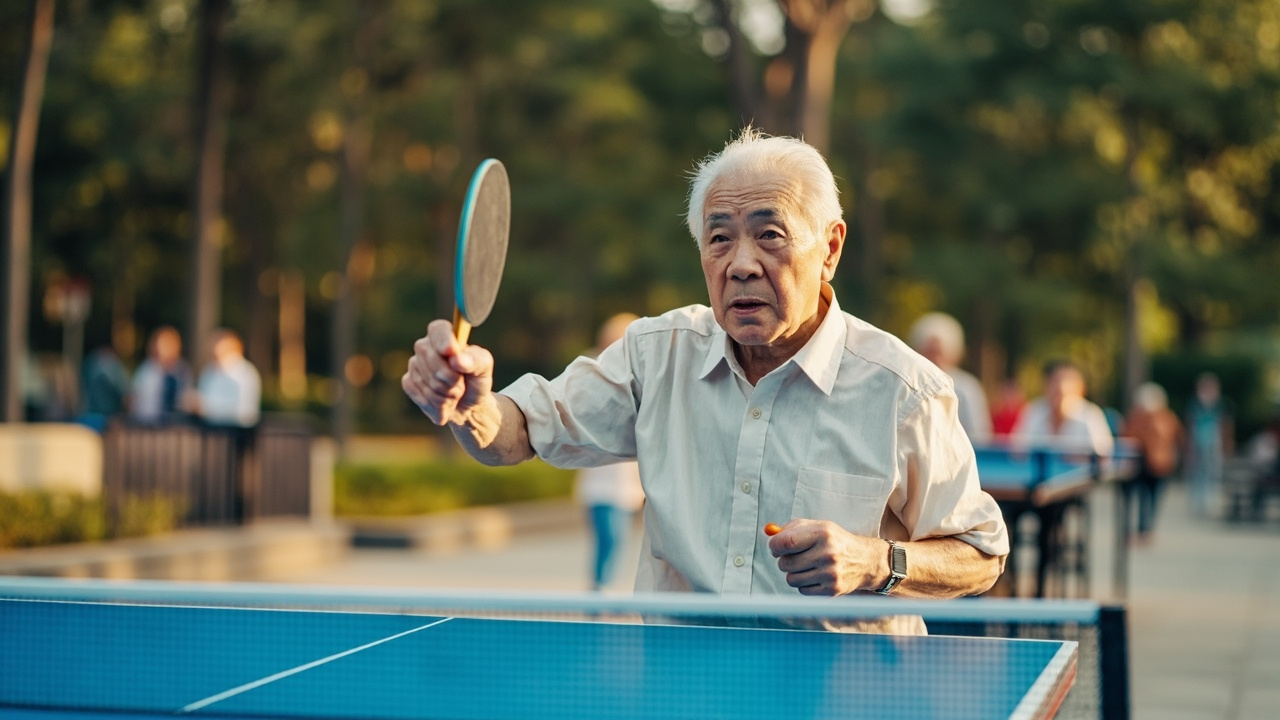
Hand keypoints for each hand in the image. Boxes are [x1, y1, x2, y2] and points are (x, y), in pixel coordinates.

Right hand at [401, 319, 495, 425]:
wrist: (468, 405)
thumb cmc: (477, 380)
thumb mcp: (483, 367)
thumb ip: (475, 360)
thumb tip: (457, 359)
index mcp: (446, 335)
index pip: (438, 329)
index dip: (443, 340)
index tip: (451, 351)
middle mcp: (427, 346)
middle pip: (431, 358)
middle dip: (451, 378)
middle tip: (462, 384)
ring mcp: (415, 364)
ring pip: (427, 381)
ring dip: (447, 394)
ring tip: (456, 393)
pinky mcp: (408, 382)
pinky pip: (418, 393)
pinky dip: (436, 403)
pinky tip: (444, 402)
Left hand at [766, 519, 883, 595]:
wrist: (865, 560)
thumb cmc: (834, 541)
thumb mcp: (817, 527)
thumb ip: (791, 529)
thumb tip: (769, 534)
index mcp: (823, 533)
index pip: (786, 542)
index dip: (774, 546)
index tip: (775, 548)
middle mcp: (828, 553)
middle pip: (785, 563)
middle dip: (785, 560)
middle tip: (795, 557)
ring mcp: (830, 573)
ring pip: (791, 579)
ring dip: (794, 573)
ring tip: (807, 566)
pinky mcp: (832, 590)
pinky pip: (802, 590)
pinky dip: (804, 584)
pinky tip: (816, 576)